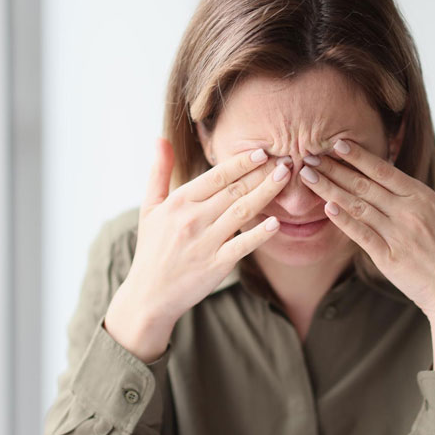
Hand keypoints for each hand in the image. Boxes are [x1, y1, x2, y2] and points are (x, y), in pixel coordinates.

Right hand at [104, 137, 291, 361]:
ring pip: (241, 212)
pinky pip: (241, 246)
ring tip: (285, 179)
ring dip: (265, 193)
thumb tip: (160, 139)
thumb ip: (158, 172)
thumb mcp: (149, 207)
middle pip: (233, 190)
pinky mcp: (216, 265)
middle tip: (285, 159)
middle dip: (261, 173)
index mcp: (178, 202)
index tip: (262, 151)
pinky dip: (259, 235)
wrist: (149, 295)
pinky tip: (276, 223)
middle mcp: (192, 219)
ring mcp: (205, 242)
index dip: (240, 163)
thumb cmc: (152, 248)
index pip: (215, 176)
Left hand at [298, 138, 434, 320]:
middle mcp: (408, 213)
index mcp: (423, 197)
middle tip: (309, 155)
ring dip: (330, 189)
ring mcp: (397, 236)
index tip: (336, 143)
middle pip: (364, 185)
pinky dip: (344, 221)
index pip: (384, 170)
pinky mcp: (388, 258)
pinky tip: (326, 208)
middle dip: (334, 168)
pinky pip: (361, 235)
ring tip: (307, 176)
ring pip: (357, 206)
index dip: (358, 156)